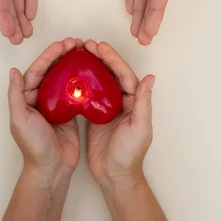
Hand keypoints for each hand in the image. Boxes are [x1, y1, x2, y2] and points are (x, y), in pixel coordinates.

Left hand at [8, 38, 81, 182]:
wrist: (51, 168)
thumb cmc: (33, 146)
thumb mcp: (20, 119)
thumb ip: (16, 95)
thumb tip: (13, 71)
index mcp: (27, 97)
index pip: (37, 70)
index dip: (49, 56)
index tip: (62, 45)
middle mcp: (41, 98)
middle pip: (52, 70)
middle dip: (63, 55)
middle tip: (77, 43)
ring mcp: (57, 104)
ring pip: (65, 78)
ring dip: (74, 64)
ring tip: (85, 51)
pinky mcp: (71, 112)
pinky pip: (76, 91)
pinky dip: (83, 80)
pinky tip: (92, 71)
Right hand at [84, 40, 154, 185]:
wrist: (115, 176)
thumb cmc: (130, 155)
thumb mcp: (139, 128)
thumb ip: (144, 103)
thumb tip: (150, 79)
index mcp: (135, 102)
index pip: (124, 75)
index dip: (113, 59)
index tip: (100, 47)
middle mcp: (123, 102)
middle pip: (112, 74)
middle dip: (101, 57)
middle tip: (87, 44)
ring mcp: (108, 108)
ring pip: (100, 81)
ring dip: (91, 66)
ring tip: (78, 53)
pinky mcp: (95, 116)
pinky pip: (89, 94)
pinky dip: (82, 82)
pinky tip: (71, 74)